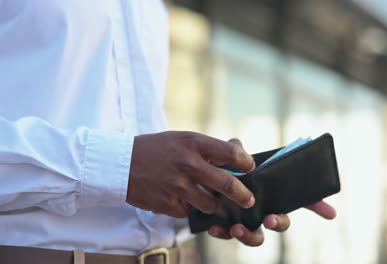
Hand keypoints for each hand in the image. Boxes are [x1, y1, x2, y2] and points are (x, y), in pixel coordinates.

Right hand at [126, 131, 255, 217]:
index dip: (245, 162)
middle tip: (249, 201)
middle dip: (242, 195)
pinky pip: (188, 211)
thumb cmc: (155, 149)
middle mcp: (188, 164)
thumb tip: (238, 147)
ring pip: (209, 204)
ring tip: (201, 195)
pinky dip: (186, 207)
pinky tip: (176, 197)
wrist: (119, 164)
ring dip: (210, 203)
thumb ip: (208, 147)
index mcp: (193, 143)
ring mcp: (178, 186)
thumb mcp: (181, 139)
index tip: (250, 168)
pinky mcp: (168, 204)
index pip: (231, 153)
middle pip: (227, 184)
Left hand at [208, 139, 336, 246]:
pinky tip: (215, 227)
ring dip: (250, 236)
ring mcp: (248, 221)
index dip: (318, 206)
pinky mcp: (228, 228)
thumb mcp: (230, 157)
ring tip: (237, 228)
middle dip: (279, 223)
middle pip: (281, 222)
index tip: (331, 213)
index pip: (300, 199)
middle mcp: (264, 209)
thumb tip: (237, 146)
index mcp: (271, 192)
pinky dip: (223, 234)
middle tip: (269, 219)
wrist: (202, 182)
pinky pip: (229, 236)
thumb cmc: (223, 170)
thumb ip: (235, 150)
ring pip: (257, 238)